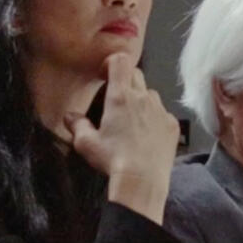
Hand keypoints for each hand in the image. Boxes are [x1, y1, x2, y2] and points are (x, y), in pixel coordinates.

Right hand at [68, 54, 179, 221]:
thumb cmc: (112, 160)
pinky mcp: (172, 125)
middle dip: (125, 80)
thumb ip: (77, 125)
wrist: (143, 181)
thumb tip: (70, 116)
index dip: (112, 63)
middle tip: (115, 99)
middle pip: (136, 75)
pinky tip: (146, 135)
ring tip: (131, 120)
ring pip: (150, 94)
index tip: (105, 74)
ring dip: (140, 99)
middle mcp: (143, 98)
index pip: (121, 61)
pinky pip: (163, 113)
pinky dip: (154, 118)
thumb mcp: (86, 143)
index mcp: (120, 97)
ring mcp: (161, 110)